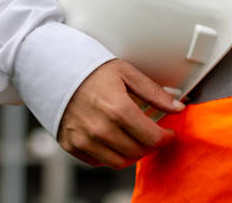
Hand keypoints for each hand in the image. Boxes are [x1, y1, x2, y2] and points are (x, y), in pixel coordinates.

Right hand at [57, 59, 184, 168]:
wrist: (54, 70)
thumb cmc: (90, 69)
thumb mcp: (126, 73)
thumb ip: (154, 92)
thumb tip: (177, 107)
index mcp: (118, 109)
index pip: (152, 138)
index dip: (166, 138)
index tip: (168, 133)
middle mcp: (101, 129)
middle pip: (138, 152)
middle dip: (151, 145)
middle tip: (153, 134)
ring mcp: (84, 139)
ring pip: (120, 162)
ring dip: (133, 153)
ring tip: (135, 138)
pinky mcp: (72, 145)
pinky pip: (99, 161)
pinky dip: (111, 154)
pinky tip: (115, 139)